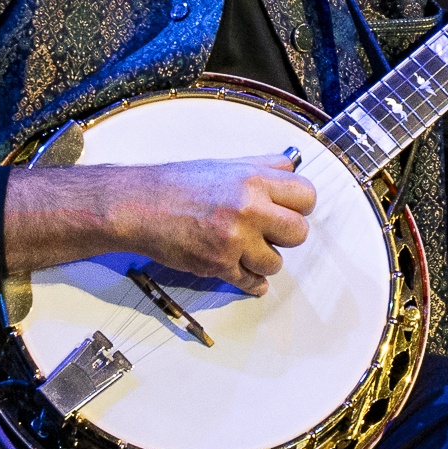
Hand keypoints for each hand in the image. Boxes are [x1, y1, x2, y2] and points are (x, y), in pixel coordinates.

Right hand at [4, 153, 316, 294]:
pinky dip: (250, 282)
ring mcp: (235, 240)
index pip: (307, 195)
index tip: (288, 209)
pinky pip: (254, 284)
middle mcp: (249, 208)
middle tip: (267, 232)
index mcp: (253, 179)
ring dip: (264, 260)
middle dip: (285, 235)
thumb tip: (293, 165)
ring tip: (245, 249)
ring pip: (277, 263)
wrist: (139, 205)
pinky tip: (241, 270)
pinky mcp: (219, 265)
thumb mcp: (225, 164)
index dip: (299, 205)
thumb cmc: (179, 183)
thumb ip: (264, 166)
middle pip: (300, 232)